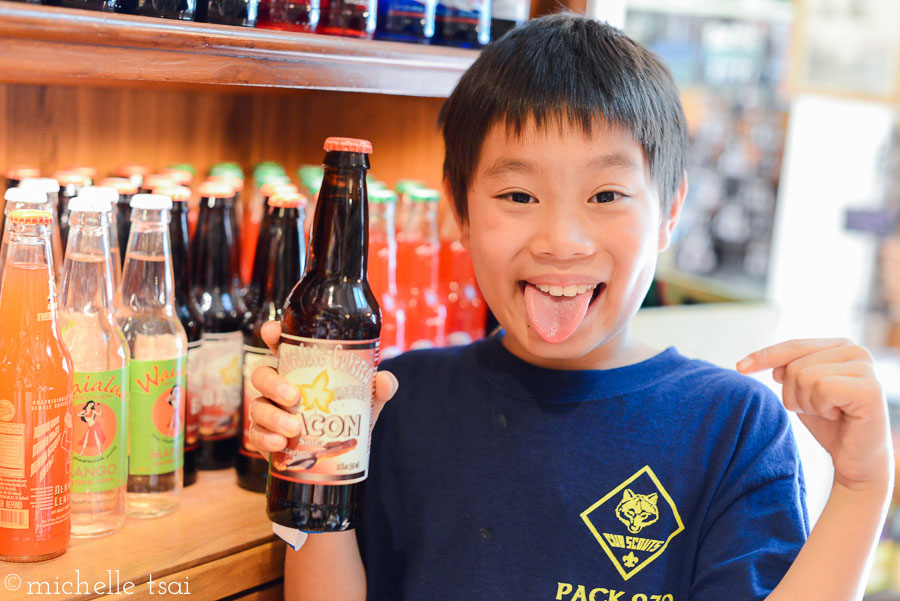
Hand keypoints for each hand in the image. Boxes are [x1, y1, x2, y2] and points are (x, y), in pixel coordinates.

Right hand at [248, 320, 398, 453]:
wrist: (342, 452)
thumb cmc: (348, 414)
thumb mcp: (367, 400)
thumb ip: (379, 387)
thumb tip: (385, 380)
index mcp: (298, 369)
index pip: (279, 345)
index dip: (271, 334)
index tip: (272, 332)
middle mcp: (278, 386)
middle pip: (262, 375)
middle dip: (273, 384)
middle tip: (294, 396)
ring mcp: (269, 411)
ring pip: (257, 407)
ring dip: (273, 417)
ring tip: (293, 428)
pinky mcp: (265, 436)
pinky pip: (256, 436)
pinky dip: (266, 439)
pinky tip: (280, 443)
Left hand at [737, 338, 891, 490]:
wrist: (856, 460)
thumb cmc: (830, 424)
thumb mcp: (801, 392)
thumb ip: (790, 371)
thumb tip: (776, 368)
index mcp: (840, 346)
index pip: (793, 345)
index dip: (765, 356)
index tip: (740, 367)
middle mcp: (856, 350)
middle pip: (795, 365)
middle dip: (795, 395)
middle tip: (820, 410)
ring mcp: (866, 368)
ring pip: (804, 377)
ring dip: (808, 404)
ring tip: (830, 413)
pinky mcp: (871, 389)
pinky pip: (822, 388)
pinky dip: (821, 408)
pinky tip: (839, 416)